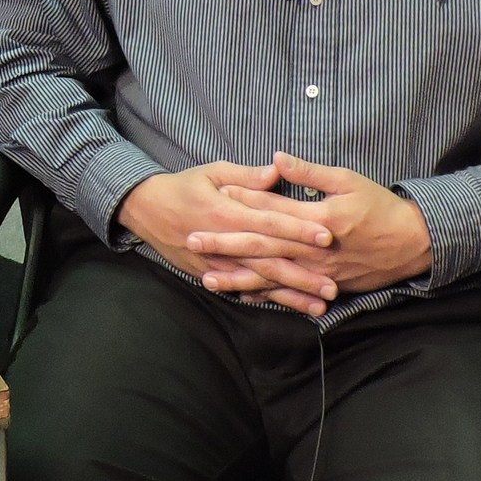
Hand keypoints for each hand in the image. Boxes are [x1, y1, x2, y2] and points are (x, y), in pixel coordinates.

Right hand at [119, 162, 338, 314]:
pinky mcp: (211, 275)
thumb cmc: (184, 186)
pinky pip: (243, 290)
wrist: (146, 210)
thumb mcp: (213, 172)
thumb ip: (247, 176)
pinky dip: (266, 300)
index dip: (300, 230)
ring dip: (291, 296)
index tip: (328, 237)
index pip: (271, 223)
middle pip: (270, 262)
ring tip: (319, 306)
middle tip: (334, 286)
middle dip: (303, 275)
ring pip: (260, 283)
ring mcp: (218, 264)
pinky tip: (289, 309)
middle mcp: (225, 244)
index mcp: (228, 213)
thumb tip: (278, 171)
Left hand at [204, 153, 431, 303]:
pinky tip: (241, 295)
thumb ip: (309, 172)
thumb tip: (276, 158)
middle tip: (192, 240)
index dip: (243, 198)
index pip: (273, 208)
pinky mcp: (324, 285)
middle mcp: (314, 249)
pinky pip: (290, 293)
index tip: (216, 192)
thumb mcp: (348, 180)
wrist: (412, 244)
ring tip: (207, 277)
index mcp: (318, 218)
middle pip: (262, 245)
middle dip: (225, 243)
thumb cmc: (380, 206)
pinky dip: (265, 295)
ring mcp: (318, 271)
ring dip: (237, 277)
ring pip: (271, 276)